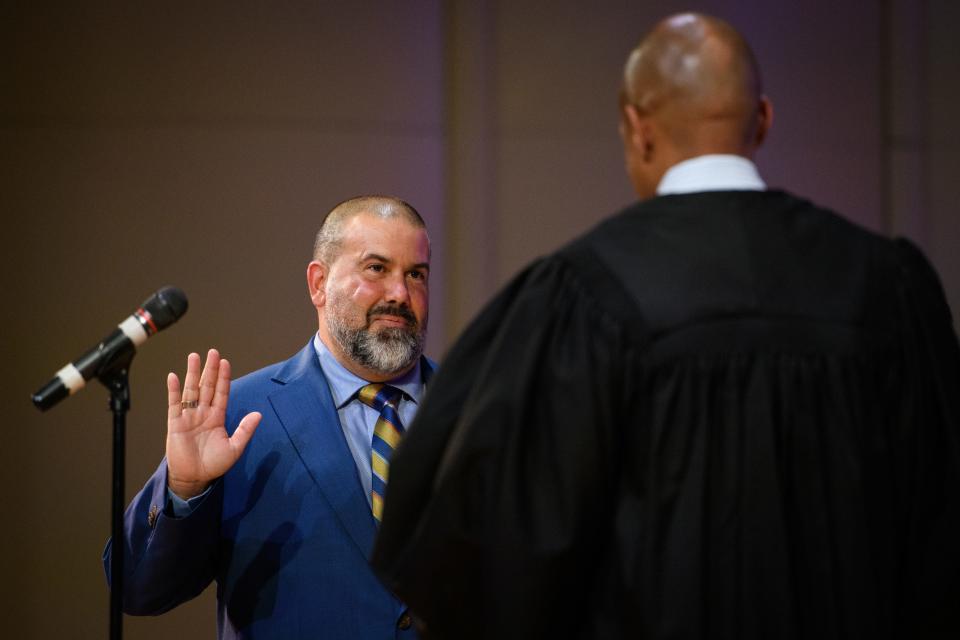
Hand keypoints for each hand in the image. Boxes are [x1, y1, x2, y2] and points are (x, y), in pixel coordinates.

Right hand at [165, 348, 260, 498]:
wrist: (195, 478)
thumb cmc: (214, 464)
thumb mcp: (235, 448)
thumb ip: (245, 430)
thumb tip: (258, 414)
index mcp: (217, 417)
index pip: (222, 393)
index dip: (224, 378)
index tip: (225, 362)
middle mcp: (203, 413)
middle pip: (207, 387)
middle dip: (210, 370)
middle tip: (213, 352)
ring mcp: (189, 417)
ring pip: (191, 391)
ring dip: (192, 374)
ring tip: (194, 357)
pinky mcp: (175, 423)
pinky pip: (174, 404)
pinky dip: (173, 390)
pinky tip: (173, 376)